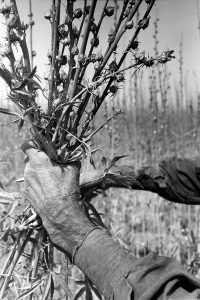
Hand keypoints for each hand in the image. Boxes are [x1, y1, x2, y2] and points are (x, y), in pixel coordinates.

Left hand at [22, 140, 95, 259]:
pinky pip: (30, 183)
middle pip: (30, 159)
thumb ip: (71, 158)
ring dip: (38, 172)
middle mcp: (28, 170)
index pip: (27, 145)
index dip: (33, 144)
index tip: (41, 147)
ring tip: (50, 180)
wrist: (60, 212)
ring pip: (30, 171)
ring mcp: (26, 182)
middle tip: (51, 164)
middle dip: (39, 160)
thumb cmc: (67, 189)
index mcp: (38, 161)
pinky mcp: (26, 193)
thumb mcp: (73, 170)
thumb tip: (74, 153)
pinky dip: (36, 183)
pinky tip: (47, 189)